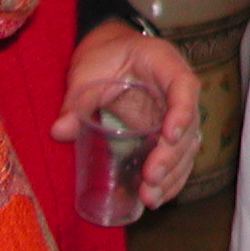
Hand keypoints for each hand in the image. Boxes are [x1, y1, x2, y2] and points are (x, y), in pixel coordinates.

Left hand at [54, 20, 200, 207]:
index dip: (182, 111)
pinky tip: (157, 198)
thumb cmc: (104, 55)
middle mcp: (180, 90)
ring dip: (173, 174)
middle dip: (172, 155)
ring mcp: (177, 113)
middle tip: (150, 177)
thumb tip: (60, 131)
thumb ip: (76, 99)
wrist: (112, 51)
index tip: (168, 136)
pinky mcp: (168, 132)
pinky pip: (179, 156)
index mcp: (166, 64)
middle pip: (189, 125)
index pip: (185, 86)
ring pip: (188, 146)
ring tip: (151, 198)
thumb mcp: (88, 70)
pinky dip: (172, 178)